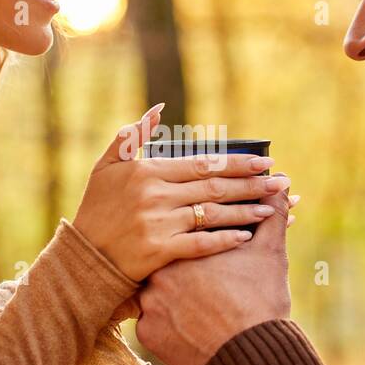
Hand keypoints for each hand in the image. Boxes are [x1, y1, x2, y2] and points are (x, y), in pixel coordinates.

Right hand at [72, 104, 285, 281]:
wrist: (83, 256)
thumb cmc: (96, 208)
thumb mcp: (106, 166)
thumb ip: (131, 136)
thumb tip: (158, 108)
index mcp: (147, 172)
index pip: (202, 163)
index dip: (236, 163)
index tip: (264, 161)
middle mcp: (155, 195)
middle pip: (214, 187)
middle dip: (251, 184)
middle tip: (281, 182)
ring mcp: (158, 224)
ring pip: (212, 215)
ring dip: (246, 210)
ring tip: (273, 208)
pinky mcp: (160, 252)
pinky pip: (200, 244)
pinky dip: (224, 239)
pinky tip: (246, 236)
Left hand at [136, 181, 292, 364]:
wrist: (254, 358)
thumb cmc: (262, 302)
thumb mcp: (269, 253)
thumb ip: (271, 214)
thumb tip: (282, 183)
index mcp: (184, 244)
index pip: (181, 233)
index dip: (194, 238)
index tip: (205, 253)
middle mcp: (159, 270)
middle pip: (163, 262)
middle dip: (180, 269)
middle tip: (201, 281)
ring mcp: (148, 303)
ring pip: (153, 293)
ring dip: (169, 297)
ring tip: (194, 305)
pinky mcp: (146, 333)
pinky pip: (151, 323)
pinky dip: (166, 325)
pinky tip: (185, 327)